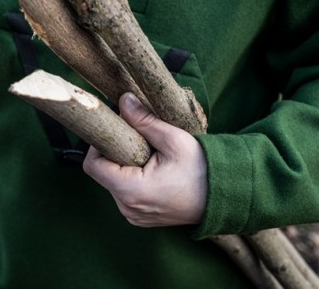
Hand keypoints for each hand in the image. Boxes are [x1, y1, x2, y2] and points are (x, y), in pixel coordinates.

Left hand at [83, 92, 207, 226]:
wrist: (225, 197)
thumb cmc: (202, 169)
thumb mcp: (173, 139)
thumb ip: (144, 120)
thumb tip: (123, 100)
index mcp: (132, 191)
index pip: (92, 165)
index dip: (98, 145)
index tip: (116, 131)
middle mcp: (128, 208)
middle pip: (103, 173)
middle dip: (115, 153)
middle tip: (138, 141)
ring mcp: (134, 216)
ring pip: (113, 183)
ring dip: (124, 167)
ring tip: (149, 158)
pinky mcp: (140, 218)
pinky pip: (124, 195)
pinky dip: (132, 181)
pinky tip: (152, 172)